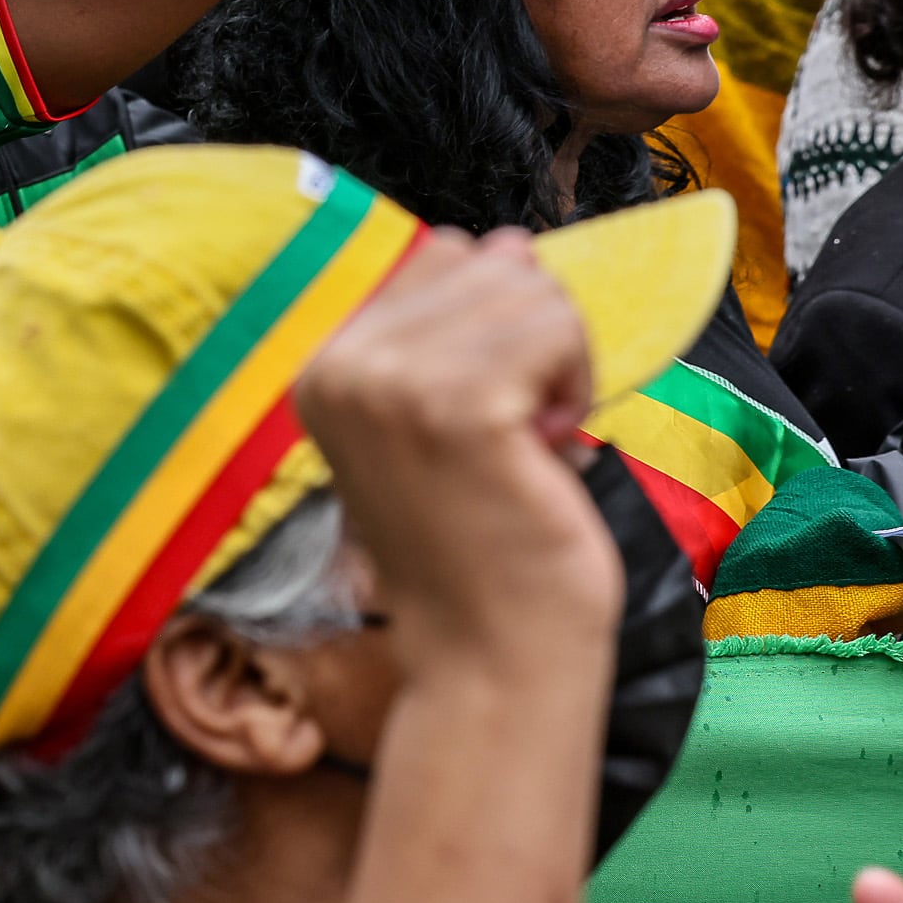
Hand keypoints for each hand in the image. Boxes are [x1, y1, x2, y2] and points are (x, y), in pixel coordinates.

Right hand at [294, 226, 619, 665]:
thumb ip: (457, 333)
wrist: (489, 661)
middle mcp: (339, 364)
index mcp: (323, 365)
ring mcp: (389, 381)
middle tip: (525, 428)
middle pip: (485, 260)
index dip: (497, 318)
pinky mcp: (455, 405)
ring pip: (527, 291)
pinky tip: (554, 443)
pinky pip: (555, 328)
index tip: (496, 409)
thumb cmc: (483, 550)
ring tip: (538, 439)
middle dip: (535, 334)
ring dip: (562, 361)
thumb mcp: (443, 422)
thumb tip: (510, 241)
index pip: (440, 255)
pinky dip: (579, 379)